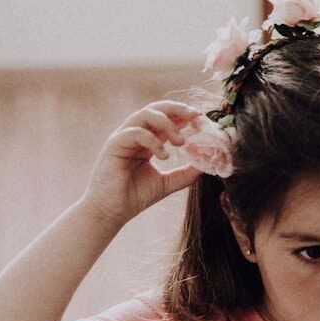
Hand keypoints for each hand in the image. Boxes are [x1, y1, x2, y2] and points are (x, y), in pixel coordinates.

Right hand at [83, 100, 204, 224]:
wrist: (112, 212)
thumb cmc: (135, 196)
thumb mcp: (167, 183)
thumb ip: (186, 173)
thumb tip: (207, 164)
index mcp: (147, 140)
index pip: (166, 118)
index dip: (184, 116)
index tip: (202, 120)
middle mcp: (135, 134)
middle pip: (156, 108)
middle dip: (178, 109)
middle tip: (196, 117)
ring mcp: (123, 137)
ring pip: (145, 114)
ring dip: (167, 124)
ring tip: (181, 142)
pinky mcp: (114, 144)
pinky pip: (136, 132)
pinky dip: (153, 141)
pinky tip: (164, 156)